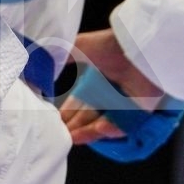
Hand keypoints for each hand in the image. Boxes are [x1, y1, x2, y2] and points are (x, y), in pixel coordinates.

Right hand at [59, 28, 161, 144]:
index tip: (56, 120)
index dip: (67, 112)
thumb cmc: (108, 45)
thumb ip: (61, 56)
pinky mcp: (141, 109)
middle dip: (74, 125)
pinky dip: (111, 127)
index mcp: (98, 77)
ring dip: (88, 130)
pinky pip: (124, 123)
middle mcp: (110, 90)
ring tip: (73, 138)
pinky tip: (98, 128)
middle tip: (60, 135)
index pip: (79, 100)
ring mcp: (125, 101)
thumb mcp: (79, 47)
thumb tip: (42, 68)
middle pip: (89, 114)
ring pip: (104, 121)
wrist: (136, 46)